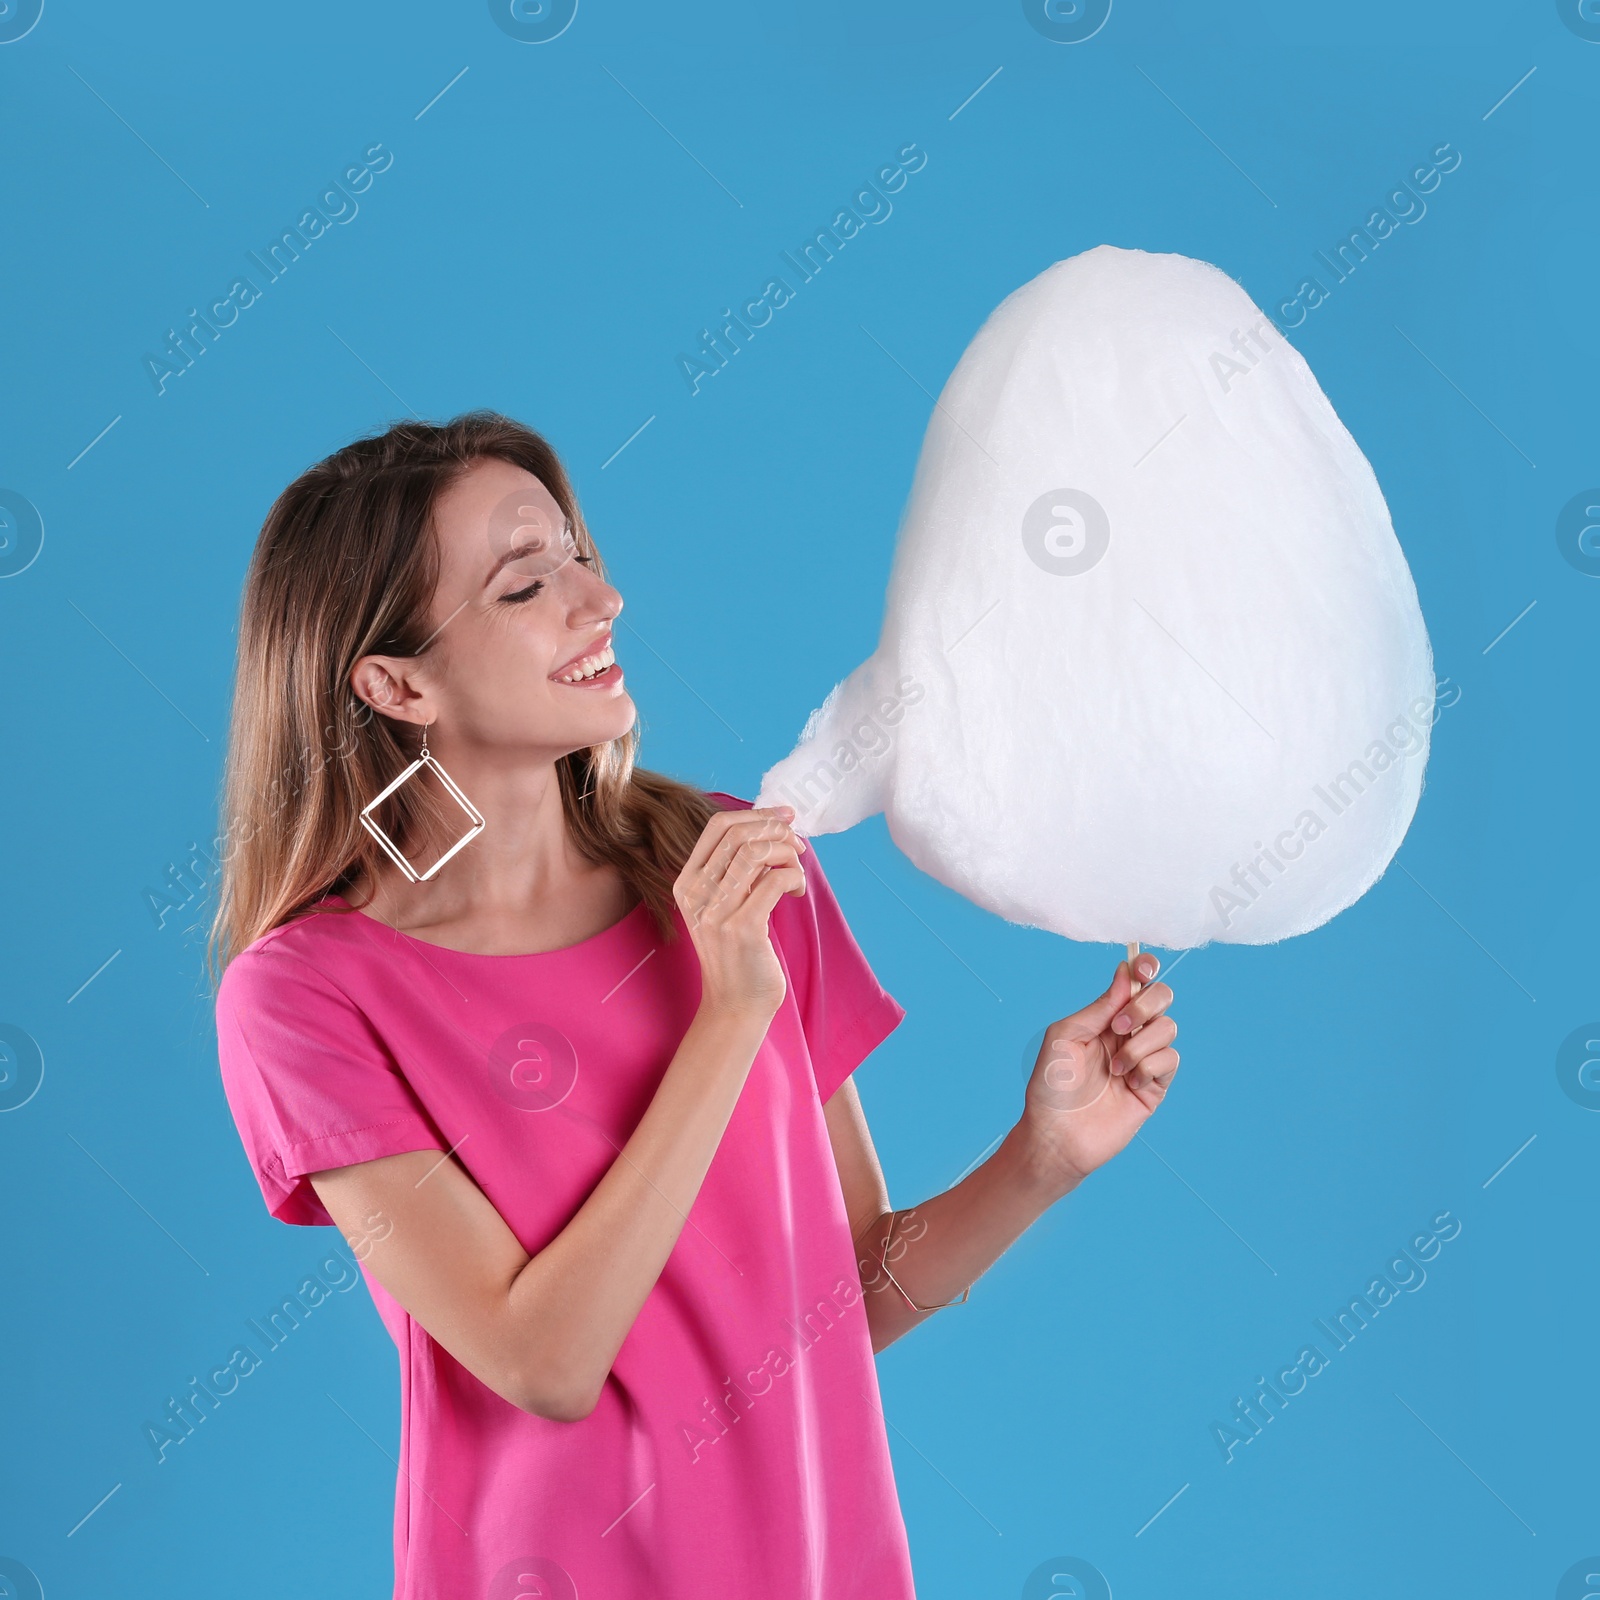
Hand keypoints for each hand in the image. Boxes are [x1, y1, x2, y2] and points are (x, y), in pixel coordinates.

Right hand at [674, 805, 807, 1019]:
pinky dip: (795, 878)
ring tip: (796, 874)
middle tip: (799, 846)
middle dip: (778, 831)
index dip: (756, 813)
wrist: (735, 1004)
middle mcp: (695, 893)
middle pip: (739, 833)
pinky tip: (796, 892)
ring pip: (758, 852)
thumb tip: (773, 828)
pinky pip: (776, 880)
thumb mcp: (726, 904)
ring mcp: (716, 911)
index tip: (785, 815)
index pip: (718, 825)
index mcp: (687, 882)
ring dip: (789, 855)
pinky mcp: (742, 928)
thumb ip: (737, 870)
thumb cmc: (738, 952)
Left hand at [1020, 954, 1179, 1190]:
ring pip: (1168, 1028)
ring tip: (1116, 1069)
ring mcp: (1143, 1059)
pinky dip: (1149, 1067)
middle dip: (1145, 1005)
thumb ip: (1100, 1006)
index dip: (1145, 968)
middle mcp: (1127, 1034)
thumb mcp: (1066, 1035)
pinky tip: (1129, 1083)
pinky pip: (1170, 1060)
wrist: (1057, 1135)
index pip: (1136, 983)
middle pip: (1161, 999)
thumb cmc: (1051, 1086)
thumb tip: (1126, 971)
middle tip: (1118, 1027)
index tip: (1144, 968)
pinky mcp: (1155, 1086)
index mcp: (1104, 1018)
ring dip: (1140, 1045)